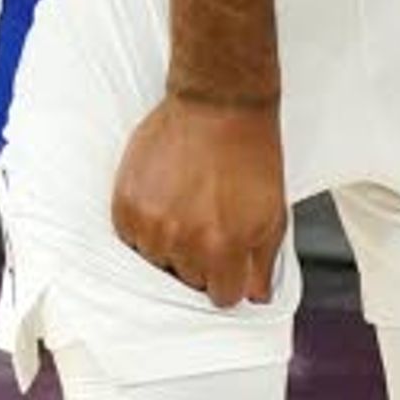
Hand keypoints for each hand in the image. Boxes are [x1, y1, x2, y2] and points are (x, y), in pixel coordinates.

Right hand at [110, 96, 287, 308]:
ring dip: (170, 243)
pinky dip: (146, 226)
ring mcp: (151, 223)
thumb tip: (255, 297)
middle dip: (201, 259)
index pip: (221, 297)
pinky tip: (165, 198)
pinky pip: (131, 238)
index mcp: (222, 248)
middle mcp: (182, 241)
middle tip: (209, 221)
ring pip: (157, 261)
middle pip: (188, 280)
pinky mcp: (127, 203)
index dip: (228, 278)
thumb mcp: (272, 213)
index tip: (228, 259)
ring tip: (186, 206)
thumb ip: (262, 263)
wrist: (220, 102)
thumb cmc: (250, 152)